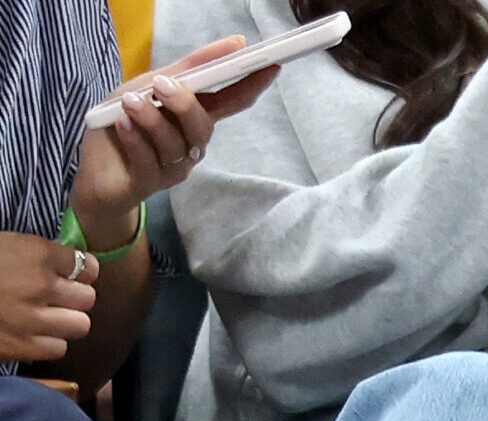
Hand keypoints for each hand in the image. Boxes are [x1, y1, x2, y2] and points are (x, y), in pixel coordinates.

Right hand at [0, 233, 96, 364]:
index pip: (86, 265)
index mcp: (35, 254)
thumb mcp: (5, 245)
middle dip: (74, 298)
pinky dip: (48, 342)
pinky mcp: (21, 345)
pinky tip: (32, 333)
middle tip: (57, 298)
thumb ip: (39, 255)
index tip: (72, 273)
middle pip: (87, 298)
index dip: (81, 271)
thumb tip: (70, 265)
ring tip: (47, 317)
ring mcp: (32, 318)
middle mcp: (40, 285)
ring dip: (66, 322)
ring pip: (79, 325)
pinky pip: (58, 348)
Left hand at [71, 37, 278, 243]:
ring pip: (176, 145)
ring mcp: (175, 166)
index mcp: (193, 117)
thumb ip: (186, 69)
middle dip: (185, 104)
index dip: (251, 85)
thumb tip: (235, 44)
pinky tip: (121, 125)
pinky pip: (150, 160)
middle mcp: (190, 143)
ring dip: (151, 120)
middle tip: (161, 85)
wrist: (92, 169)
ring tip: (128, 103)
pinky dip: (134, 139)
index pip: (231, 101)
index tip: (269, 66)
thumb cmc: (120, 121)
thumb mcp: (146, 85)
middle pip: (204, 126)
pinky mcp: (152, 183)